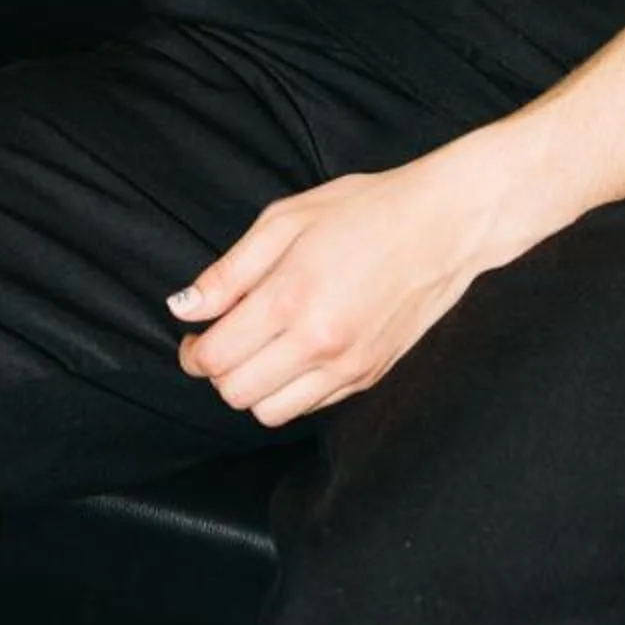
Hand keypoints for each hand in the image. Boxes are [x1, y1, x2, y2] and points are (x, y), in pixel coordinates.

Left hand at [167, 153, 498, 428]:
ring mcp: (348, 366)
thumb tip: (184, 308)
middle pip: (237, 394)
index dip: (192, 353)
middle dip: (217, 371)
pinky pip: (309, 407)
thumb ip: (229, 272)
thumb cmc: (362, 211)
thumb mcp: (284, 221)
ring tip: (257, 349)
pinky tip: (292, 353)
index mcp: (291, 299)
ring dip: (252, 388)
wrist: (441, 226)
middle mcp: (319, 343)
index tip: (193, 336)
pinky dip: (289, 390)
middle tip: (219, 340)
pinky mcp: (369, 377)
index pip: (217, 357)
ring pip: (271, 413)